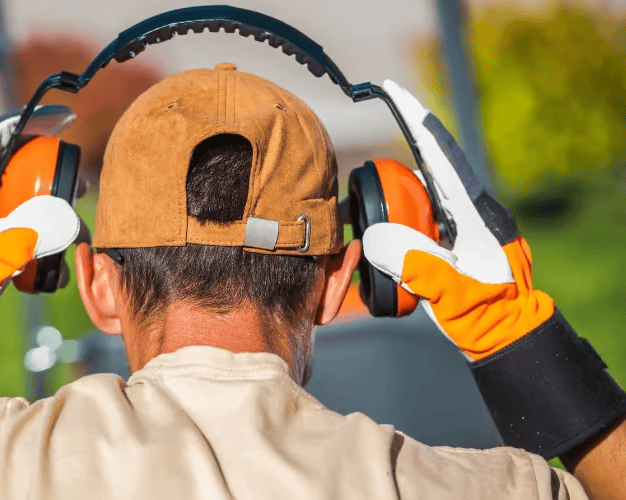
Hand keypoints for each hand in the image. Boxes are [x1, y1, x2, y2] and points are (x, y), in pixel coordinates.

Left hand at [0, 106, 79, 328]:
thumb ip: (30, 234)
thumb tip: (71, 219)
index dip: (29, 123)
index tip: (63, 119)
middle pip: (15, 168)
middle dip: (53, 177)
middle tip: (79, 187)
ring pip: (21, 201)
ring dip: (52, 217)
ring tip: (74, 236)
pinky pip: (19, 228)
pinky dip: (40, 241)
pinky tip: (53, 269)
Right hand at [361, 80, 554, 360]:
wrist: (506, 336)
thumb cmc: (486, 316)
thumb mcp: (451, 291)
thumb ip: (417, 264)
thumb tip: (377, 236)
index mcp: (474, 212)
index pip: (439, 156)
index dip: (415, 120)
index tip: (392, 90)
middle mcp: (470, 210)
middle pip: (427, 171)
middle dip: (393, 169)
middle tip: (362, 185)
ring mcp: (464, 224)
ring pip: (423, 195)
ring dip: (395, 199)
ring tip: (368, 216)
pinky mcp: (456, 239)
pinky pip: (422, 217)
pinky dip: (401, 220)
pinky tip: (386, 237)